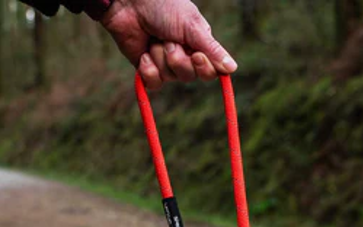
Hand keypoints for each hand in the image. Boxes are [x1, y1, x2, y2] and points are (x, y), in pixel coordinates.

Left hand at [100, 0, 236, 89]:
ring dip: (160, 57)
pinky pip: (154, 84)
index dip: (203, 68)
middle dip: (176, 58)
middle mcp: (184, 56)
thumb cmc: (163, 6)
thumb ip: (212, 49)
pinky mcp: (147, 68)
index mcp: (198, 45)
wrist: (130, 2)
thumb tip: (233, 69)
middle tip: (167, 38)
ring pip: (170, 78)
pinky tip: (144, 53)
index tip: (196, 55)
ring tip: (154, 38)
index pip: (210, 71)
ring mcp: (164, 63)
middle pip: (189, 76)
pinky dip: (148, 69)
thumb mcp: (192, 26)